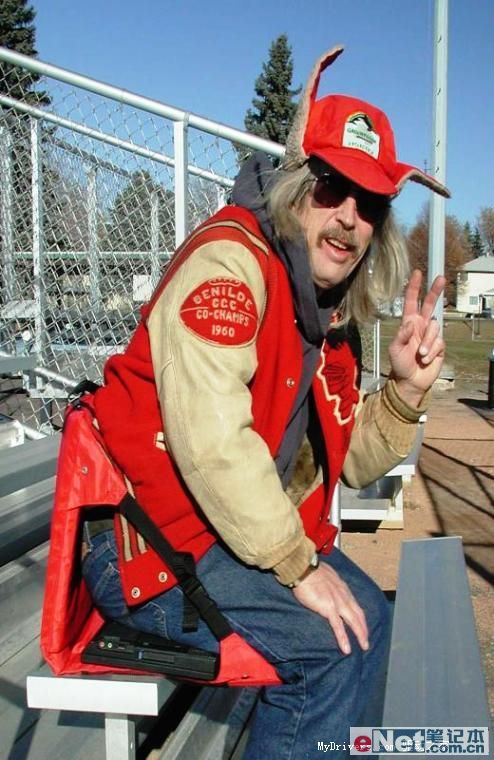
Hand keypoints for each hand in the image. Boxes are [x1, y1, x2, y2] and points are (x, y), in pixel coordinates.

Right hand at [292, 562, 367, 653]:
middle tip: (366, 640)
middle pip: (358, 614)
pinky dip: (344, 638)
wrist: (303, 568)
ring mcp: (337, 602)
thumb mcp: (324, 574)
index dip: (360, 616)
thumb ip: (328, 582)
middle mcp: (343, 595)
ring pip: (353, 621)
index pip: (354, 603)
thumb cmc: (309, 569)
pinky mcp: (328, 608)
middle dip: (364, 628)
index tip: (362, 624)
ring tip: (364, 646)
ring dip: (360, 635)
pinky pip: (338, 627)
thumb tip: (326, 584)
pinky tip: (347, 649)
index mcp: (341, 587)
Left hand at [388, 270, 445, 405]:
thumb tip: (411, 323)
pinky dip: (432, 351)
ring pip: (434, 328)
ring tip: (420, 355)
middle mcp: (421, 326)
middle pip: (430, 304)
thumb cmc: (399, 364)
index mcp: (408, 323)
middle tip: (441, 278)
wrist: (410, 380)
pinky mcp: (440, 345)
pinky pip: (439, 342)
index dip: (414, 288)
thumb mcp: (395, 349)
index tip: (418, 273)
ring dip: (427, 342)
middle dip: (435, 291)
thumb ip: (401, 335)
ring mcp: (430, 335)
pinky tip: (426, 359)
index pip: (412, 302)